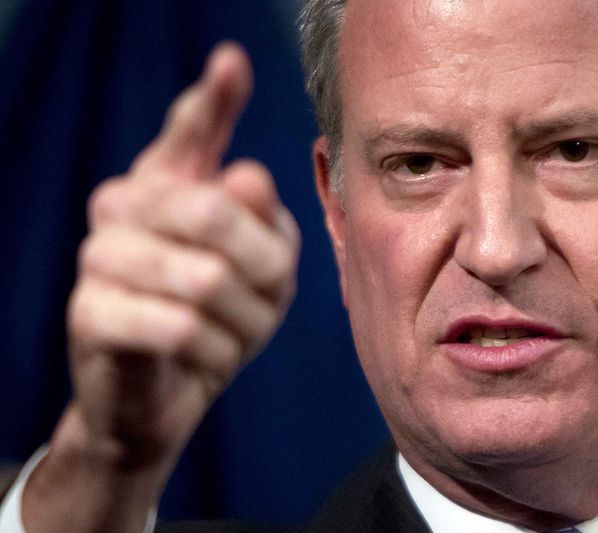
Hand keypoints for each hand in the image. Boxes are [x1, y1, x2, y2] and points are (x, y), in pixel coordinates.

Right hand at [22, 43, 299, 531]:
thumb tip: (244, 175)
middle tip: (264, 303)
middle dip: (264, 271)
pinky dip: (211, 352)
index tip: (233, 62)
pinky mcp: (88, 314)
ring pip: (207, 279)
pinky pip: (181, 327)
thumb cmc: (220, 321)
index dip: (211, 101)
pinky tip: (200, 357)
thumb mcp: (263, 271)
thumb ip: (261, 222)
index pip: (189, 135)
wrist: (167, 397)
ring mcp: (99, 257)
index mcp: (168, 187)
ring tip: (229, 336)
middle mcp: (124, 207)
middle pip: (216, 212)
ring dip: (242, 323)